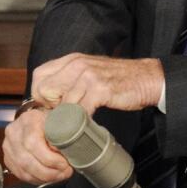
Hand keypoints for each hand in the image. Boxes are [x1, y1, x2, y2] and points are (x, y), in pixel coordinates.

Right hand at [1, 105, 73, 185]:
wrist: (37, 121)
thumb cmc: (51, 121)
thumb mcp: (61, 121)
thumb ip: (64, 133)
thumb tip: (67, 151)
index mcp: (28, 120)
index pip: (33, 143)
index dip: (50, 159)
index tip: (64, 164)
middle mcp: (14, 132)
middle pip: (27, 160)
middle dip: (49, 172)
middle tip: (65, 173)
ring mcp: (8, 146)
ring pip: (24, 170)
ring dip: (44, 178)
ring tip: (59, 176)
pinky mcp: (8, 158)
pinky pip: (21, 174)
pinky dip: (36, 179)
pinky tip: (48, 177)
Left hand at [30, 54, 163, 113]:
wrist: (147, 78)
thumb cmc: (117, 80)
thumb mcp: (88, 73)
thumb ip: (69, 81)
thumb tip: (49, 100)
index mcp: (71, 60)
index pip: (39, 76)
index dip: (40, 95)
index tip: (50, 108)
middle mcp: (76, 64)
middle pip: (44, 90)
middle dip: (49, 108)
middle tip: (60, 119)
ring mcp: (88, 76)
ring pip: (61, 103)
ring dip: (63, 119)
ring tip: (69, 127)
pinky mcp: (100, 89)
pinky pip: (79, 110)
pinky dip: (79, 122)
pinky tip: (83, 126)